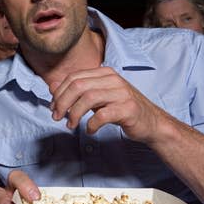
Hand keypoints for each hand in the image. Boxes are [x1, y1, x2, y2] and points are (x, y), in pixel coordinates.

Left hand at [49, 67, 164, 142]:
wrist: (151, 123)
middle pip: (78, 86)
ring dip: (74, 114)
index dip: (59, 93)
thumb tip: (52, 87)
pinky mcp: (128, 109)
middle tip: (57, 117)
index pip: (74, 77)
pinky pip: (102, 115)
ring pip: (88, 99)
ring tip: (71, 125)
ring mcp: (122, 93)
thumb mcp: (98, 97)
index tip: (53, 107)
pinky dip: (91, 124)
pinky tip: (89, 130)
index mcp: (105, 73)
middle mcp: (113, 79)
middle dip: (62, 102)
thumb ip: (77, 91)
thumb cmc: (121, 109)